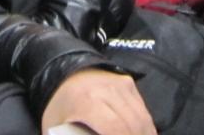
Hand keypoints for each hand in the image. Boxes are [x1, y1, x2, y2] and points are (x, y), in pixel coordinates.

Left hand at [40, 69, 154, 134]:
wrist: (63, 74)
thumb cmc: (59, 108)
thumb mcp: (57, 128)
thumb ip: (73, 134)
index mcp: (86, 101)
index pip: (114, 127)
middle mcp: (106, 90)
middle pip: (132, 124)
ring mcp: (120, 84)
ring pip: (142, 118)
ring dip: (144, 134)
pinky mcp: (128, 84)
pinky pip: (143, 111)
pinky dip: (146, 128)